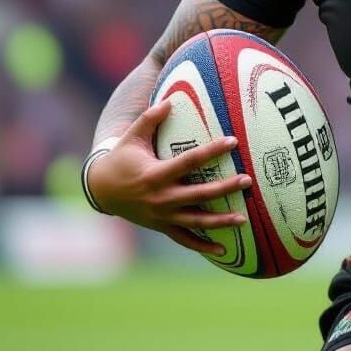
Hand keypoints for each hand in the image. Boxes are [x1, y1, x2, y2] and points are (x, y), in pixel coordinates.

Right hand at [88, 100, 251, 254]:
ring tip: (244, 218)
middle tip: (247, 180)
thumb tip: (169, 100)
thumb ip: (150, 118)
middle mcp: (161, 198)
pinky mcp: (162, 227)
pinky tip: (223, 251)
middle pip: (199, 194)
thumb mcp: (132, 137)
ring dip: (220, 221)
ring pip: (196, 221)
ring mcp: (162, 216)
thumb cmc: (122, 158)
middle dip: (224, 188)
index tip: (232, 140)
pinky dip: (203, 246)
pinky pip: (185, 239)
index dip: (212, 150)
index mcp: (156, 174)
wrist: (102, 191)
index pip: (190, 161)